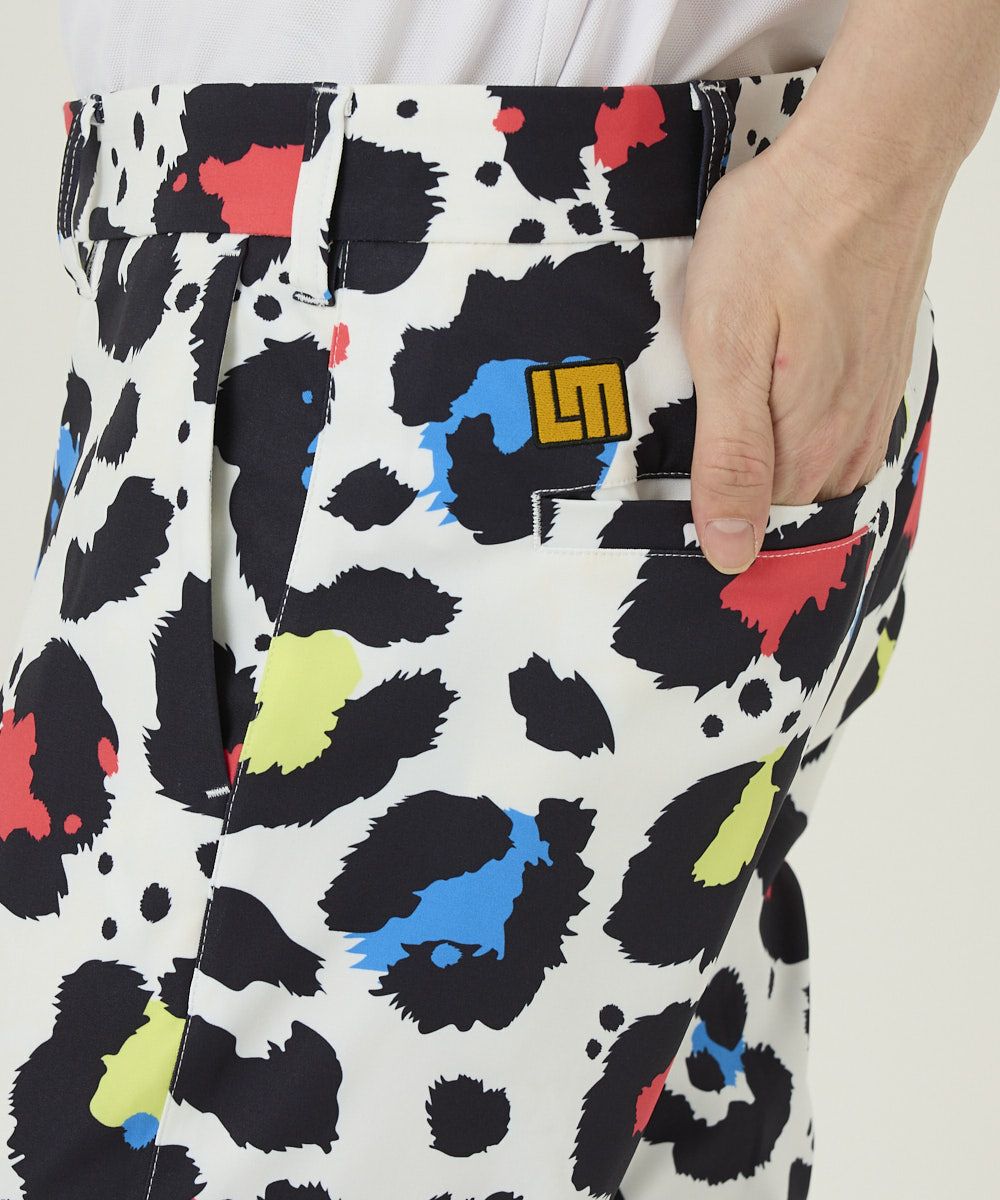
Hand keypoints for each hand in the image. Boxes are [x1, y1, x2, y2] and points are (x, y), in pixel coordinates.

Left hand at [680, 124, 942, 573]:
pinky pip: (834, 419)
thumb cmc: (783, 239)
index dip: (706, 498)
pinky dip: (798, 414)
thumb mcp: (727, 351)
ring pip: (810, 458)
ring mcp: (870, 397)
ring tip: (730, 393)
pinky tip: (772, 375)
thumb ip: (731, 458)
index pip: (752, 520)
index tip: (669, 462)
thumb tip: (732, 552)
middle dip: (737, 472)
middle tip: (692, 413)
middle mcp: (851, 433)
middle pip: (783, 493)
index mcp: (810, 442)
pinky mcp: (876, 362)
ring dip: (769, 443)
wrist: (866, 157)